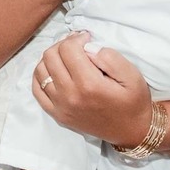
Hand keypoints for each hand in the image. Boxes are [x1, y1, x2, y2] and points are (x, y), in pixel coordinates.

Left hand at [31, 32, 150, 146]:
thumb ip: (110, 57)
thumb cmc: (133, 102)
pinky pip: (37, 89)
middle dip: (62, 45)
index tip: (86, 38)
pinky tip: (55, 71)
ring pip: (40, 70)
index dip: (76, 38)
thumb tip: (87, 47)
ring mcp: (60, 106)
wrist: (131, 131)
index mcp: (89, 84)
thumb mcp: (132, 75)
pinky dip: (41, 76)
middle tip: (76, 45)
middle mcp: (70, 96)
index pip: (67, 49)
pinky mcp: (56, 114)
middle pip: (50, 56)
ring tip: (66, 57)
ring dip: (51, 58)